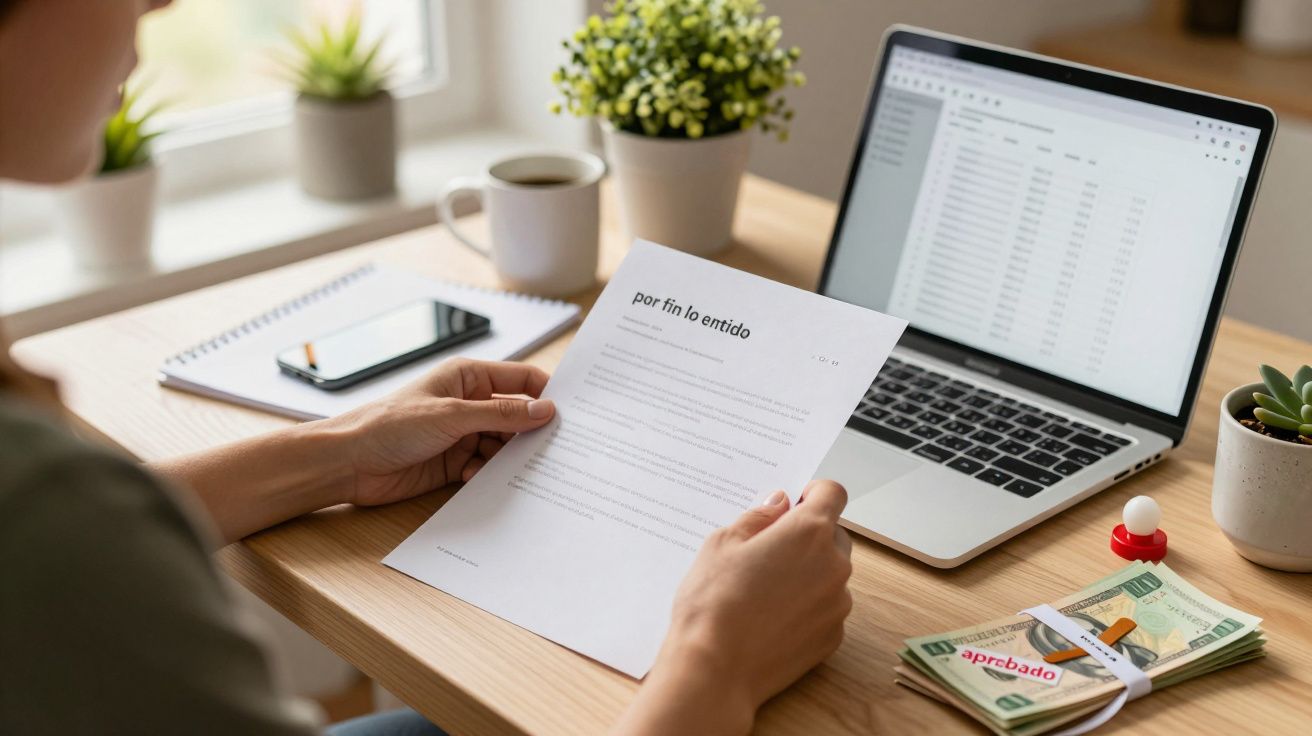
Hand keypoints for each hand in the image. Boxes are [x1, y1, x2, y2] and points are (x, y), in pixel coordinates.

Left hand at [326, 358, 554, 506]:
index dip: (546, 393)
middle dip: (531, 433)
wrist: (349, 463)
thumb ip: (501, 414)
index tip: (571, 412)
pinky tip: (475, 478)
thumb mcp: (452, 416)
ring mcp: (462, 434)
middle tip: (553, 449)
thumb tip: (545, 410)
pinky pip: (486, 467)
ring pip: (503, 445)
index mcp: (468, 377)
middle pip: (516, 416)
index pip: (521, 378)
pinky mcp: (454, 462)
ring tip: (515, 469)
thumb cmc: (389, 425)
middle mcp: (469, 403)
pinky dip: (487, 474)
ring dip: (508, 458)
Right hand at [615, 480, 853, 734]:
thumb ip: (758, 518)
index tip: (793, 502)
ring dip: (807, 572)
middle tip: (767, 550)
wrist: (715, 669)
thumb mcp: (722, 544)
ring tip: (763, 590)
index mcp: (808, 532)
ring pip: (829, 573)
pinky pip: (825, 607)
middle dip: (807, 536)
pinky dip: (806, 605)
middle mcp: (833, 565)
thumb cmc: (713, 604)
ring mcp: (838, 604)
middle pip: (833, 535)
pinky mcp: (833, 636)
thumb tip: (778, 505)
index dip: (812, 493)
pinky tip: (771, 617)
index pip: (832, 493)